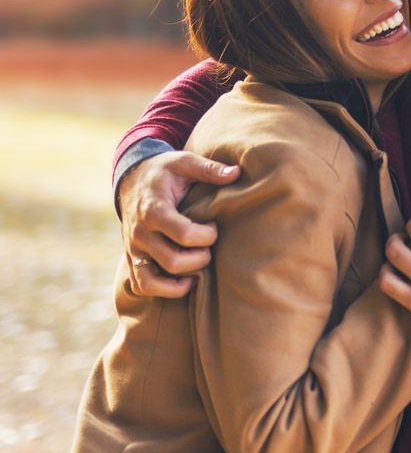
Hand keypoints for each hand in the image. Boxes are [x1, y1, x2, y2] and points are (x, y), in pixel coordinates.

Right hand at [119, 150, 239, 297]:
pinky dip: (164, 290)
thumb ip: (209, 169)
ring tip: (199, 265)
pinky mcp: (132, 258)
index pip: (184, 234)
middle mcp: (140, 233)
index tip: (214, 225)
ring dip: (183, 279)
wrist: (131, 179)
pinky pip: (142, 285)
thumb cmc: (164, 171)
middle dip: (201, 257)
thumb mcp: (184, 162)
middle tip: (210, 245)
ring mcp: (134, 249)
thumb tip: (236, 173)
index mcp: (154, 210)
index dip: (207, 235)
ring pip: (154, 281)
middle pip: (174, 261)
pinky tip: (185, 280)